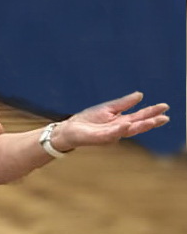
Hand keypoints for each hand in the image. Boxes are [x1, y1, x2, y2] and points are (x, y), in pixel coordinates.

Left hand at [50, 92, 170, 149]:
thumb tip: (140, 95)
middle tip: (165, 117)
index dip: (152, 112)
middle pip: (138, 125)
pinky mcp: (100, 138)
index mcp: (121, 121)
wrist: (70, 129)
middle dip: (151, 122)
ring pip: (128, 131)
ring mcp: (111, 134)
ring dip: (140, 126)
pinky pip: (112, 134)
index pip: (139, 116)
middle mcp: (119, 129)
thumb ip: (124, 103)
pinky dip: (120, 130)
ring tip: (152, 121)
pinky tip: (127, 124)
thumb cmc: (88, 120)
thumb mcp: (108, 108)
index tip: (165, 107)